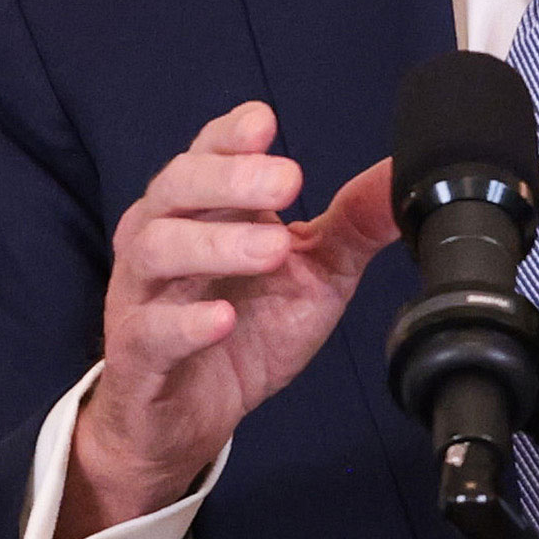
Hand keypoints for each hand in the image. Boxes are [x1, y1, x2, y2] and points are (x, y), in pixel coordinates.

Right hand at [57, 102, 395, 538]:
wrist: (192, 416)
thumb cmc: (248, 329)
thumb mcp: (314, 273)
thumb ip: (353, 224)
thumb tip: (402, 177)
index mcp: (203, 209)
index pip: (206, 153)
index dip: (229, 135)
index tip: (264, 122)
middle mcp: (162, 237)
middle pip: (176, 187)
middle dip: (230, 178)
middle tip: (287, 181)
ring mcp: (143, 294)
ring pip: (157, 249)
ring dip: (217, 244)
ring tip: (273, 248)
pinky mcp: (136, 353)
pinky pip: (150, 330)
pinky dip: (187, 321)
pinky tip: (223, 318)